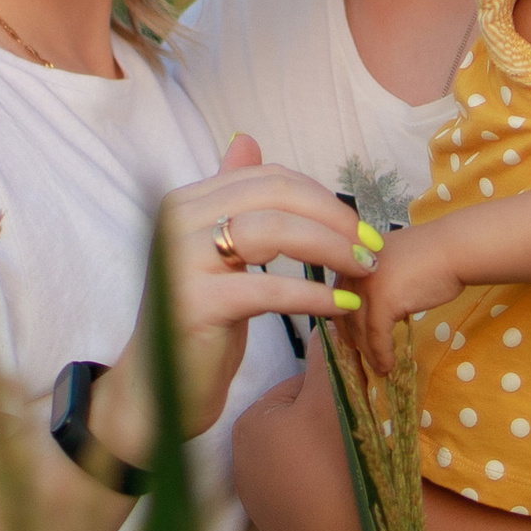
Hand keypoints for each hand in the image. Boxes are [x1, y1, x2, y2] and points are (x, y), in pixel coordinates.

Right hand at [96, 139, 377, 465]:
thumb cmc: (200, 320)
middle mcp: (178, 221)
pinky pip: (268, 289)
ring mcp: (182, 260)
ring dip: (331, 248)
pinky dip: (313, 296)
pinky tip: (342, 306)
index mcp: (187, 203)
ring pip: (273, 232)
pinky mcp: (195, 304)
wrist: (157, 390)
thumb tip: (246, 139)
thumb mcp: (218, 253)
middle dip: (334, 218)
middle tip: (373, 246)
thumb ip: (233, 198)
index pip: (268, 179)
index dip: (321, 198)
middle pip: (274, 196)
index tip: (360, 227)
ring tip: (363, 270)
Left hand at [348, 224, 453, 371]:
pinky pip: (377, 336)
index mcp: (355, 257)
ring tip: (379, 367)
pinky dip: (382, 354)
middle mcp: (355, 269)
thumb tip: (374, 308)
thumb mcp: (394, 263)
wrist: (455, 250)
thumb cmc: (434, 255)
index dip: (344, 320)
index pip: (340, 294)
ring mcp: (367, 285)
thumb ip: (378, 279)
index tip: (349, 337)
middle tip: (362, 355)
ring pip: (361, 328)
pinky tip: (388, 364)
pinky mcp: (383, 301)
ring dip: (369, 352)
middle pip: (347, 313)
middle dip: (354, 338)